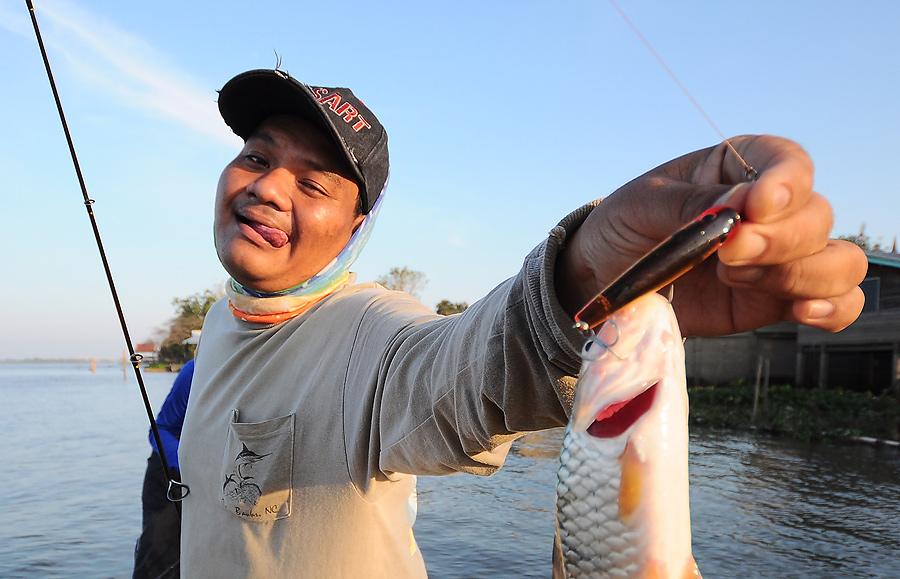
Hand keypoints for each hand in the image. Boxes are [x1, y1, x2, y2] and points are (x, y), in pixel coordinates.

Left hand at [555, 135, 866, 335]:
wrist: (600, 281)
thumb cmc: (621, 228)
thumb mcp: (642, 205)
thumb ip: (690, 204)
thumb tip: (741, 206)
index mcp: (738, 168)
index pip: (787, 162)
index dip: (786, 182)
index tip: (757, 205)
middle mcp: (771, 212)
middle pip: (817, 217)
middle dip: (780, 239)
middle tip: (726, 256)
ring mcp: (779, 258)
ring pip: (839, 261)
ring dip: (802, 274)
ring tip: (733, 280)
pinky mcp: (774, 301)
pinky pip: (836, 304)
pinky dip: (833, 309)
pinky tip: (803, 312)